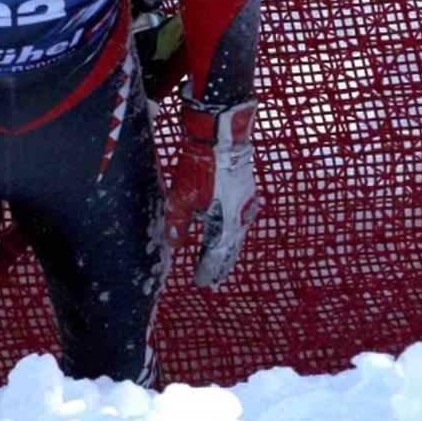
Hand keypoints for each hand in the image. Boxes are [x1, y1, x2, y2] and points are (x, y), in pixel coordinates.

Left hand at [165, 98, 258, 287]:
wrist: (223, 137)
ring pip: (237, 235)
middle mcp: (241, 218)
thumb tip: (174, 245)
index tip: (200, 283)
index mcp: (226, 224)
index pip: (216, 256)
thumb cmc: (201, 167)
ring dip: (227, 249)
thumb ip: (178, 223)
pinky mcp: (247, 193)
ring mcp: (247, 205)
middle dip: (220, 264)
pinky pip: (240, 220)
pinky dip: (232, 232)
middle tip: (212, 279)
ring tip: (220, 261)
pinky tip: (229, 233)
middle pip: (230, 248)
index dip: (208, 270)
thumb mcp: (182, 197)